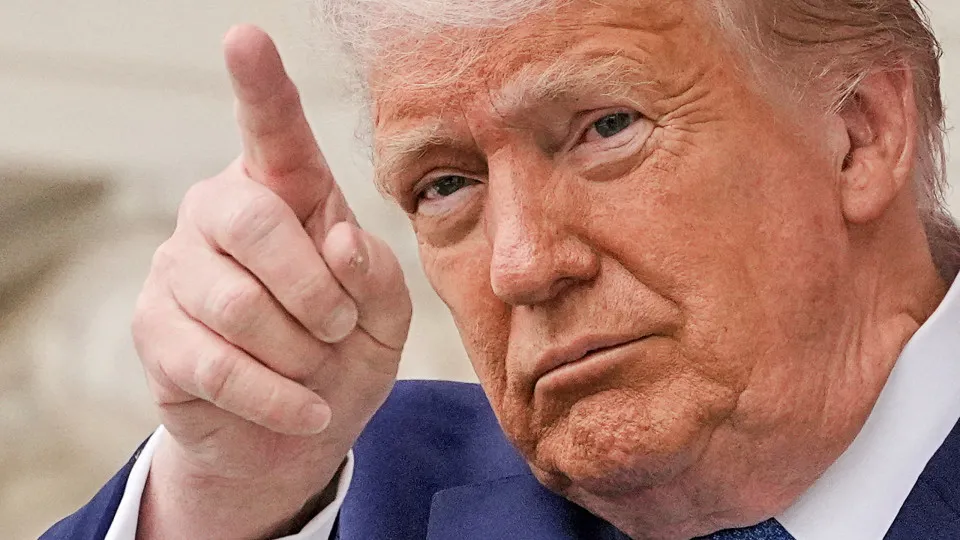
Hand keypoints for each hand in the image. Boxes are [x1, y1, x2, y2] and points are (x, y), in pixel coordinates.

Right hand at [132, 25, 410, 538]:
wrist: (301, 429)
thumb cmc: (346, 350)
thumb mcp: (384, 312)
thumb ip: (375, 272)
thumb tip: (337, 241)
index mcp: (286, 192)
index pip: (274, 132)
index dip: (261, 87)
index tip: (245, 38)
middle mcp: (220, 213)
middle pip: (255, 221)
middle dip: (314, 289)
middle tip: (340, 326)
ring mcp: (177, 268)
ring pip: (236, 303)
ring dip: (299, 350)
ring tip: (317, 366)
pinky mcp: (154, 330)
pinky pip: (216, 364)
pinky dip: (277, 398)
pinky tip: (307, 410)